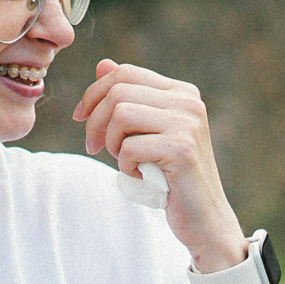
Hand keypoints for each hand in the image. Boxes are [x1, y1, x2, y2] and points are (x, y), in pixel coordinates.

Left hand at [71, 58, 248, 271]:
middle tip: (95, 148)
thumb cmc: (171, 177)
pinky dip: (125, 167)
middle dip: (96, 122)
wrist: (204, 218)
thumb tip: (103, 65)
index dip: (93, 94)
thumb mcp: (147, 133)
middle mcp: (188, 102)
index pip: (124, 73)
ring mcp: (187, 124)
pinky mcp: (181, 150)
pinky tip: (142, 177)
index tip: (80, 119)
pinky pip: (129, 147)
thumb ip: (129, 99)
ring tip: (127, 163)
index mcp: (181, 92)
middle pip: (118, 91)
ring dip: (112, 144)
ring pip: (121, 115)